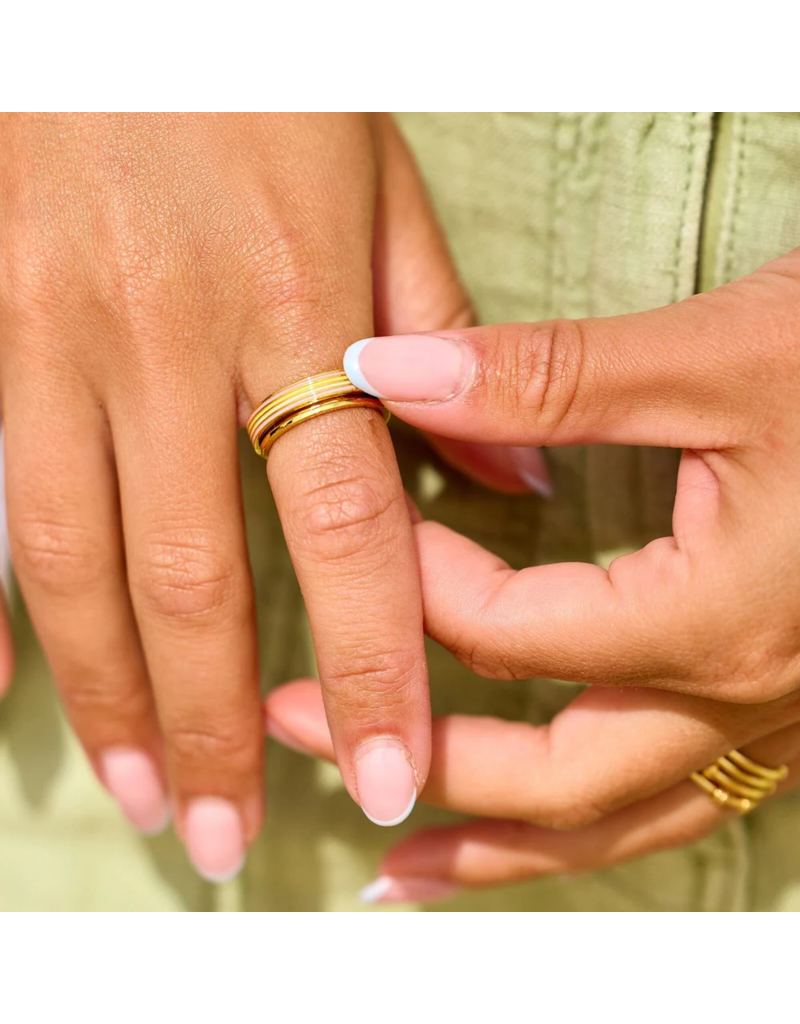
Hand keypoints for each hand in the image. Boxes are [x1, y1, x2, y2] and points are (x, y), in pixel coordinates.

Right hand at [0, 112, 546, 879]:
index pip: (344, 529)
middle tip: (226, 835)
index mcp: (293, 306)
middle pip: (194, 575)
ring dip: (110, 695)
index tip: (384, 775)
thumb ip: (445, 332)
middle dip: (215, 724)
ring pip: (75, 554)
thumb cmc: (255, 85)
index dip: (369, 666)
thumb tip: (511, 479)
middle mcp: (166, 338)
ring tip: (144, 793)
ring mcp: (52, 333)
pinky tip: (2, 690)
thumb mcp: (378, 180)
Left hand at [261, 247, 799, 898]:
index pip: (512, 631)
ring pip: (616, 823)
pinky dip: (585, 828)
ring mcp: (776, 723)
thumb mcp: (714, 357)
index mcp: (716, 617)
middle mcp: (747, 699)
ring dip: (497, 846)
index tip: (360, 521)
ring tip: (397, 876)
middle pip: (550, 774)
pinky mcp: (785, 713)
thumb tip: (380, 374)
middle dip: (415, 758)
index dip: (414, 581)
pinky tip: (538, 829)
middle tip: (298, 731)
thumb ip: (544, 376)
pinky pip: (670, 803)